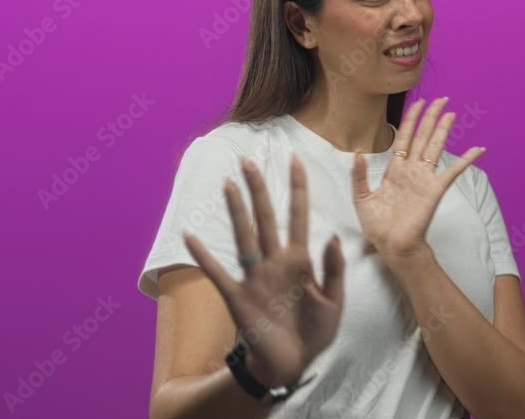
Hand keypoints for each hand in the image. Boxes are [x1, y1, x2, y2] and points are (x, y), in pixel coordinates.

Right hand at [183, 155, 345, 387]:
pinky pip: (218, 273)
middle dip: (259, 189)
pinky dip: (204, 256)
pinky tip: (190, 236)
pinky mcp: (239, 297)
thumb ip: (334, 269)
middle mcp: (274, 262)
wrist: (292, 364)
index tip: (296, 160)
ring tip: (228, 185)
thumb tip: (331, 235)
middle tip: (249, 161)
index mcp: (300, 260)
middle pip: (266, 217)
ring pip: (245, 236)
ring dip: (236, 211)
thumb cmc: (315, 332)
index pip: (298, 216)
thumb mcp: (334, 301)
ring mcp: (255, 278)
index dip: (298, 188)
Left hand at [351, 97, 484, 261]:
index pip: (404, 139)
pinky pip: (452, 172)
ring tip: (451, 113)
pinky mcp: (434, 190)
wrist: (391, 246)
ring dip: (443, 130)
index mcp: (395, 170)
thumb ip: (358, 175)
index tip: (418, 103)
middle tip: (441, 99)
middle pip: (423, 137)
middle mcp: (412, 171)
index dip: (411, 120)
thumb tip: (357, 153)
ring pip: (435, 148)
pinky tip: (478, 149)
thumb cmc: (378, 226)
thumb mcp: (361, 198)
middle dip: (430, 117)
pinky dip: (466, 160)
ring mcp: (424, 179)